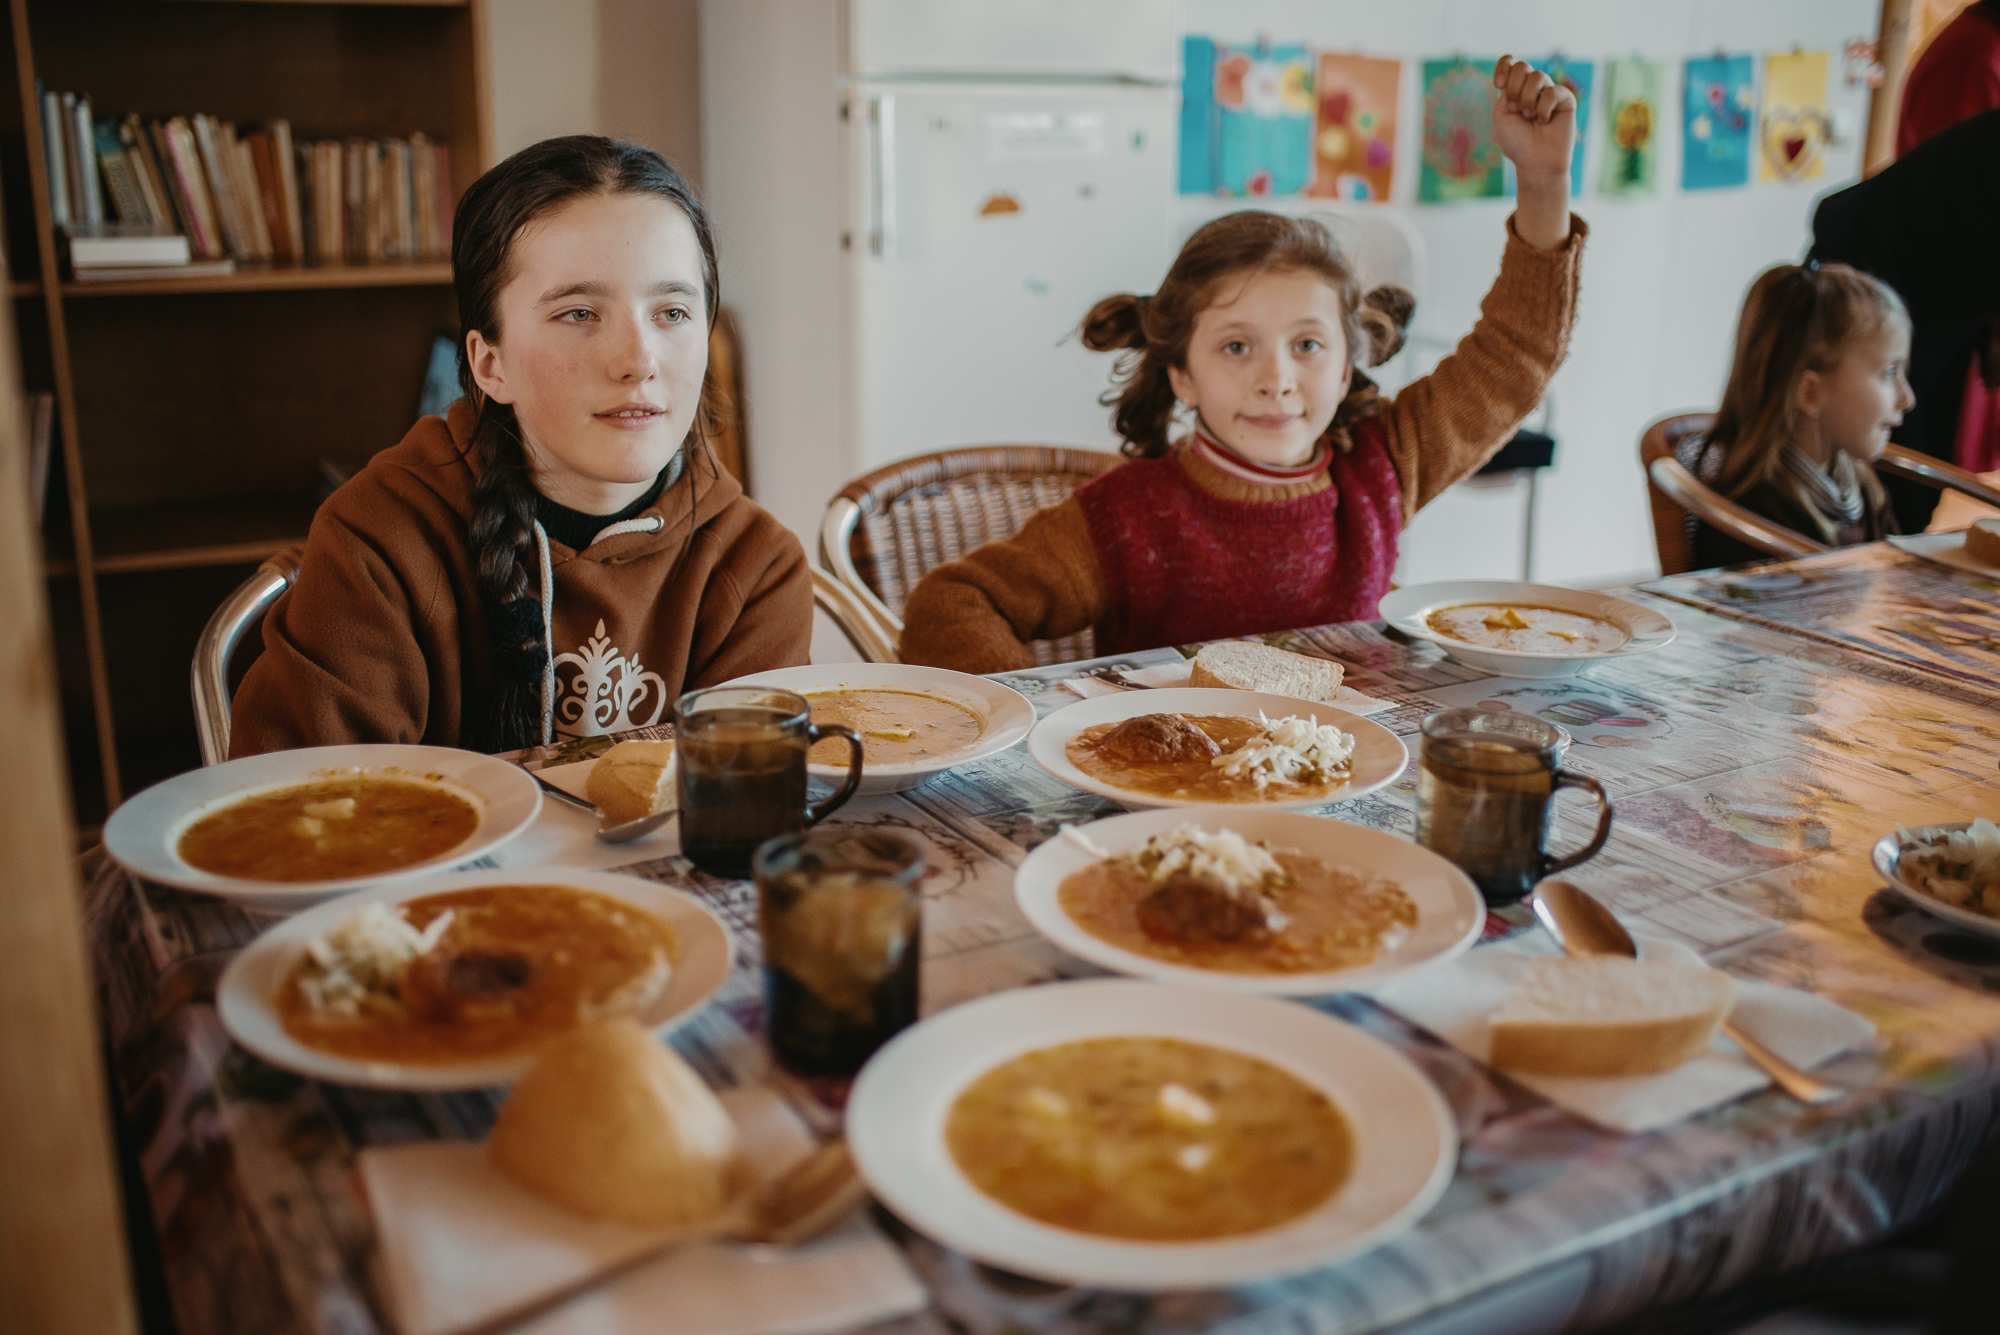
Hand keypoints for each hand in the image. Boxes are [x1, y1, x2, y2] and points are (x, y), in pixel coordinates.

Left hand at [1491, 55, 1575, 183]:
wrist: (1535, 162)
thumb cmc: (1516, 143)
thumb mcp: (1501, 115)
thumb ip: (1506, 90)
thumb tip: (1521, 72)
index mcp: (1513, 89)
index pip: (1509, 63)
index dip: (1503, 66)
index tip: (1498, 84)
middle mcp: (1531, 88)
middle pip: (1522, 66)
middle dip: (1515, 88)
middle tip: (1516, 109)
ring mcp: (1549, 92)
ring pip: (1538, 76)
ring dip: (1528, 100)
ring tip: (1530, 118)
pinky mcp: (1565, 99)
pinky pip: (1552, 92)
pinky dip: (1543, 108)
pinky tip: (1545, 121)